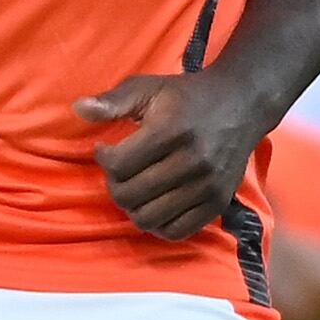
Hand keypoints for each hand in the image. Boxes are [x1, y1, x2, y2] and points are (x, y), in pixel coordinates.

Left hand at [73, 69, 267, 240]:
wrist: (241, 104)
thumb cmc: (187, 96)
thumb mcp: (149, 87)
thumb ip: (113, 100)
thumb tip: (78, 109)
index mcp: (172, 131)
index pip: (119, 165)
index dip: (103, 159)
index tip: (106, 149)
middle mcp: (193, 161)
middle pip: (131, 196)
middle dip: (114, 185)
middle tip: (118, 171)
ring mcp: (208, 186)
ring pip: (149, 219)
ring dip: (132, 207)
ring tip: (134, 187)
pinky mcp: (218, 203)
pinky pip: (176, 232)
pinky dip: (158, 223)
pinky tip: (154, 202)